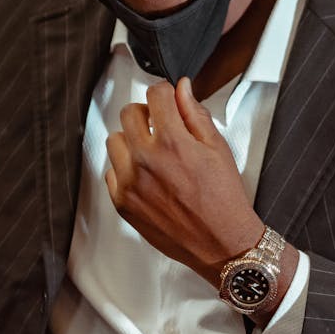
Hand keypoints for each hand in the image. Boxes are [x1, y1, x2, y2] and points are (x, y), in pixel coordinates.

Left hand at [105, 77, 265, 284]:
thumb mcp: (217, 148)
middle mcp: (146, 160)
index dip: (165, 92)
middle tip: (160, 126)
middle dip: (146, 113)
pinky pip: (111, 171)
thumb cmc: (223, 200)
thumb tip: (182, 89)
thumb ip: (195, 114)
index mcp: (172, 142)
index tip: (168, 99)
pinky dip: (125, 169)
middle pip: (128, 113)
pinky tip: (146, 175)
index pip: (155, 95)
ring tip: (152, 153)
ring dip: (131, 140)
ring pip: (115, 140)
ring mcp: (131, 182)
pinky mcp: (122, 202)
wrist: (221, 244)